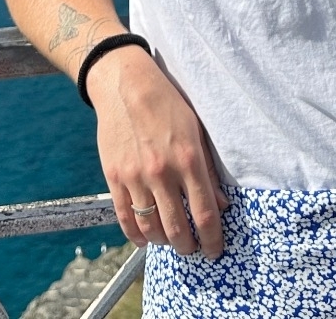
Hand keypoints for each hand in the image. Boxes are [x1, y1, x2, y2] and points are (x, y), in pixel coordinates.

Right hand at [86, 44, 228, 257]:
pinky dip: (137, 235)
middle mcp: (163, 172)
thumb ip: (208, 168)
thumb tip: (221, 204)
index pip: (205, 214)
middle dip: (189, 247)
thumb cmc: (168, 104)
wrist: (126, 85)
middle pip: (178, 229)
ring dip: (165, 242)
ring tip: (172, 240)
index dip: (212, 240)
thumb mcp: (196, 130)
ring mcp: (135, 177)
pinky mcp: (114, 178)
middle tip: (194, 249)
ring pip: (152, 228)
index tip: (215, 251)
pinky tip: (146, 238)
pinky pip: (125, 218)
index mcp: (189, 159)